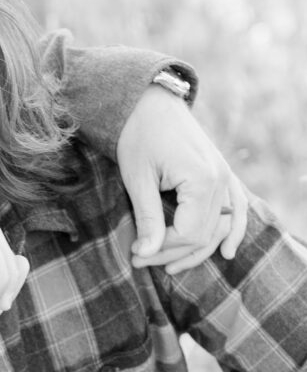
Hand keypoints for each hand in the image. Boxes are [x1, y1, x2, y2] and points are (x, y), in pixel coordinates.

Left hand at [116, 85, 247, 272]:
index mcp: (201, 179)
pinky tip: (227, 253)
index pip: (188, 233)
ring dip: (196, 251)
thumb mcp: (137, 178)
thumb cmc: (139, 135)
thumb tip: (145, 254)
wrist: (151, 103)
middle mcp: (221, 180)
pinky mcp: (222, 175)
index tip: (135, 254)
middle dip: (172, 253)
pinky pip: (236, 209)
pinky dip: (233, 231)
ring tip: (168, 268)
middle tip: (139, 261)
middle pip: (204, 234)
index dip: (162, 249)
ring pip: (219, 227)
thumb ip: (147, 217)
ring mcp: (226, 177)